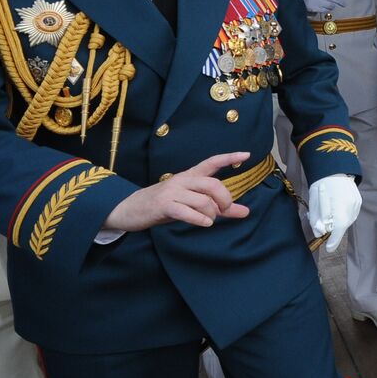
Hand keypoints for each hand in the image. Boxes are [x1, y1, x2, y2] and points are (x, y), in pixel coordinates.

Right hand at [103, 152, 252, 231]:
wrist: (129, 209)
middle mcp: (182, 180)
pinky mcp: (163, 206)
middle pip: (213, 184)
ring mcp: (172, 192)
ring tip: (208, 220)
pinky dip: (199, 219)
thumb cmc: (166, 205)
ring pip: (203, 200)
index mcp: (190, 176)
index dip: (229, 157)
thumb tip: (246, 212)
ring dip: (212, 214)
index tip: (247, 154)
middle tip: (225, 210)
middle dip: (225, 199)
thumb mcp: (192, 203)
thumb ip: (219, 207)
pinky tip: (204, 223)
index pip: (211, 162)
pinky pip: (187, 212)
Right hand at [301, 0, 344, 13]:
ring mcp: (318, 2)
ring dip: (332, 6)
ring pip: (331, 6)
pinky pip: (326, 10)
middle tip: (344, 4)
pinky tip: (325, 7)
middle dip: (340, 2)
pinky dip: (327, 9)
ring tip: (330, 4)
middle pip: (334, 0)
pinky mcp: (316, 8)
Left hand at [308, 174, 360, 252]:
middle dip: (332, 227)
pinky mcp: (358, 201)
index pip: (337, 234)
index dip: (332, 242)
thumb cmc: (321, 186)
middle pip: (342, 227)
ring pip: (347, 220)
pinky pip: (350, 212)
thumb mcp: (314, 205)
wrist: (334, 168)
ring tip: (330, 210)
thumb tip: (320, 232)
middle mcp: (351, 212)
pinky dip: (343, 212)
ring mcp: (356, 206)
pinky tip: (337, 204)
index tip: (328, 248)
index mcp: (340, 214)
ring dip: (338, 219)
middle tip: (321, 222)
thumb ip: (316, 221)